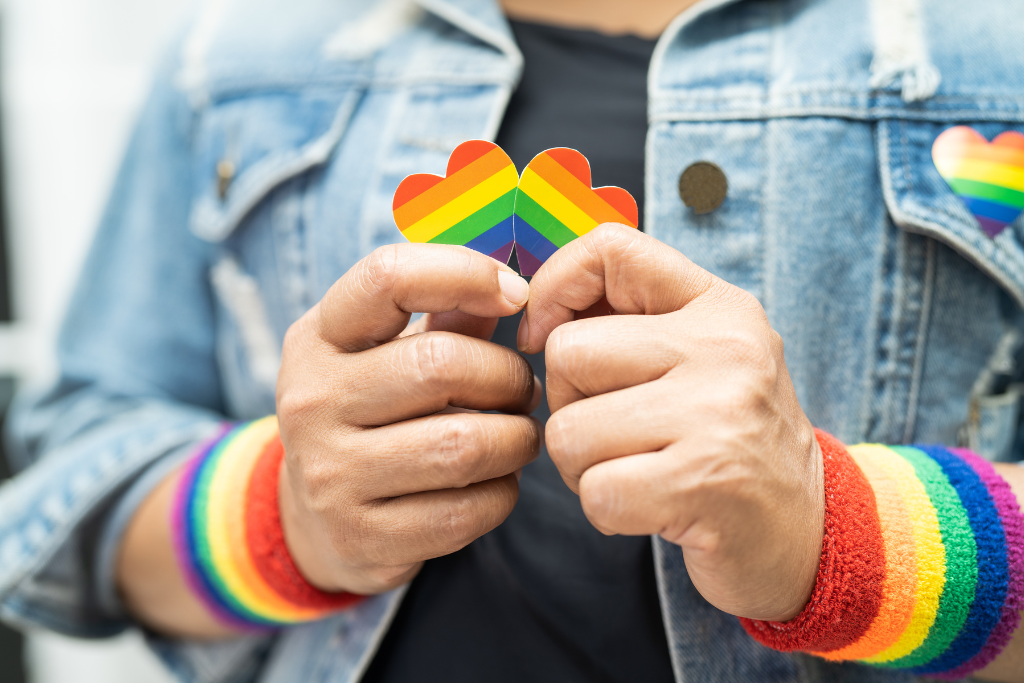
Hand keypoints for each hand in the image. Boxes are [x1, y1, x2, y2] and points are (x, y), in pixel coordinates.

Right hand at [276, 244, 541, 595]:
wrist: (312, 519)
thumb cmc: (371, 413)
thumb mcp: (384, 352)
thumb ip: (447, 315)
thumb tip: (514, 288)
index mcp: (317, 338)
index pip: (388, 276)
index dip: (466, 273)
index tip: (517, 295)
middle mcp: (311, 401)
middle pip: (443, 365)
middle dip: (508, 376)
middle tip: (523, 389)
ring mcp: (330, 474)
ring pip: (464, 445)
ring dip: (516, 440)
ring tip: (518, 435)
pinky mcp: (361, 537)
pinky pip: (466, 512)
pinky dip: (502, 494)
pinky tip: (495, 482)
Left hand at [519, 225, 823, 621]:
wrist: (807, 529)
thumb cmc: (728, 439)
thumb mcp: (700, 359)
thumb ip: (629, 322)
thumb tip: (534, 313)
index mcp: (718, 307)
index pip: (611, 247)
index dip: (553, 287)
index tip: (544, 337)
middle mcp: (724, 348)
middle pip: (568, 353)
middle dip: (567, 404)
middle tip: (612, 433)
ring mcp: (717, 414)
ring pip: (567, 430)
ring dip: (582, 467)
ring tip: (635, 471)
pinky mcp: (703, 482)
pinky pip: (594, 490)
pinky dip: (605, 510)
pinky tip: (648, 507)